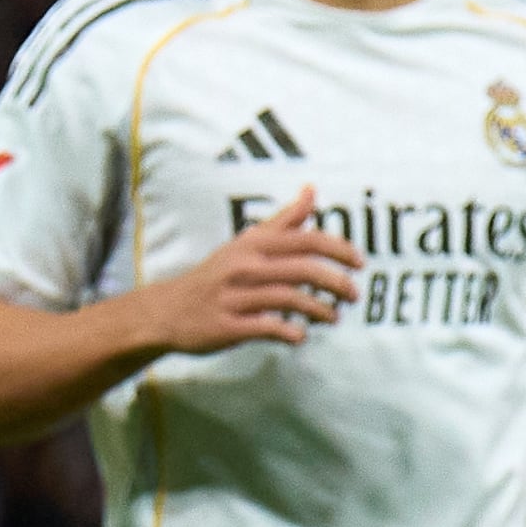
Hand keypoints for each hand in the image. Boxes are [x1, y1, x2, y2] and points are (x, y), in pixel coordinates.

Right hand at [129, 185, 362, 354]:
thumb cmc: (216, 275)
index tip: (359, 264)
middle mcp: (243, 267)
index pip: (306, 240)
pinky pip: (267, 328)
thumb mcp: (246, 243)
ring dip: (319, 310)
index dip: (339, 250)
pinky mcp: (226, 326)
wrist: (166, 310)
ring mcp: (233, 297)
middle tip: (353, 295)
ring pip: (289, 299)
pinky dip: (290, 333)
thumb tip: (312, 190)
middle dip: (337, 283)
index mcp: (252, 245)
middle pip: (303, 270)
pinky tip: (300, 336)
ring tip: (333, 317)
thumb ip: (284, 220)